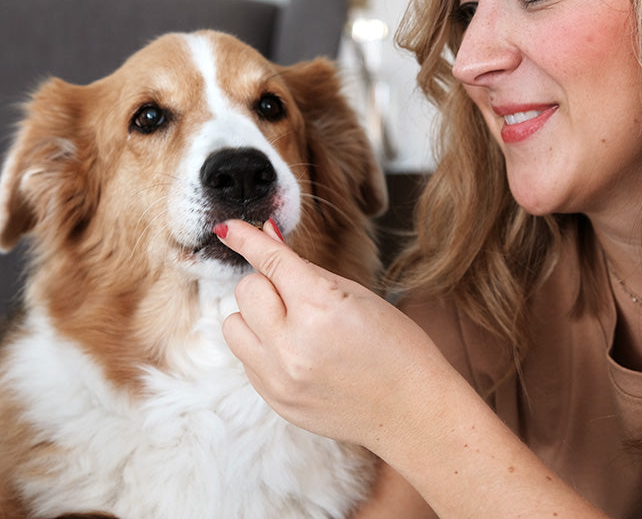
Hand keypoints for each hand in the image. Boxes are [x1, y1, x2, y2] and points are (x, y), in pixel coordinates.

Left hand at [218, 219, 452, 451]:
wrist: (412, 412)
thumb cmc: (398, 349)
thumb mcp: (359, 296)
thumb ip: (308, 267)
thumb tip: (269, 235)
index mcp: (320, 309)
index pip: (270, 261)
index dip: (247, 239)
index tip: (229, 228)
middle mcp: (291, 345)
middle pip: (247, 290)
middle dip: (268, 283)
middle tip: (298, 292)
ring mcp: (279, 377)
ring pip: (234, 326)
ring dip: (256, 316)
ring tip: (292, 324)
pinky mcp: (275, 400)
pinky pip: (246, 359)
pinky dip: (263, 346)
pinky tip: (298, 351)